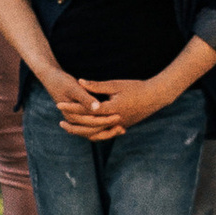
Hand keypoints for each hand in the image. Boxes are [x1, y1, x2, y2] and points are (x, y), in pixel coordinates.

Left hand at [55, 70, 169, 137]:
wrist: (156, 97)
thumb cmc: (136, 87)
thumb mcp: (115, 84)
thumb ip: (96, 86)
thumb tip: (79, 81)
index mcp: (111, 109)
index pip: (86, 110)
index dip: (72, 107)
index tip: (59, 105)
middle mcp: (114, 121)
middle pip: (89, 125)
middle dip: (74, 124)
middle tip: (60, 122)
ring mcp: (119, 126)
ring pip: (96, 133)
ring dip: (82, 132)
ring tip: (70, 128)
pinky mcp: (122, 127)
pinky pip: (105, 133)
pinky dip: (94, 133)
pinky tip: (86, 131)